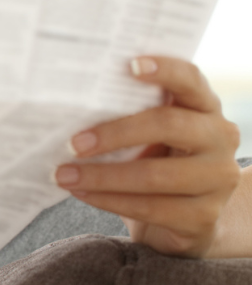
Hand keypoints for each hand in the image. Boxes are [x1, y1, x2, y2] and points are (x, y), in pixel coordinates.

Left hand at [53, 55, 241, 257]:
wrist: (183, 219)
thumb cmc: (154, 161)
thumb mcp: (149, 134)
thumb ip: (128, 114)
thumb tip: (68, 106)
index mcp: (205, 107)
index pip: (190, 79)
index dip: (165, 69)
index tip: (129, 65)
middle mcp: (220, 138)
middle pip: (168, 125)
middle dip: (115, 133)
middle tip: (73, 144)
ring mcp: (218, 179)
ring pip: (155, 175)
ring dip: (102, 176)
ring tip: (63, 175)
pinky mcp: (203, 217)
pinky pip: (150, 207)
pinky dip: (109, 200)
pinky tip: (82, 193)